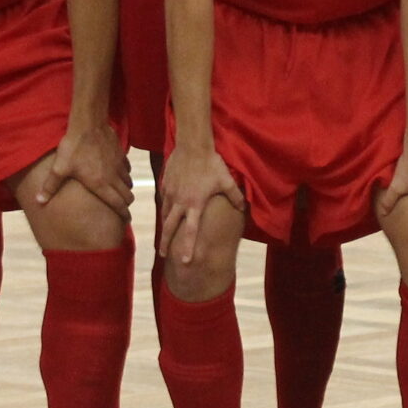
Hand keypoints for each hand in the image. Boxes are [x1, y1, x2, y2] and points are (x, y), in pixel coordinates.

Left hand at [35, 118, 134, 219]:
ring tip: (118, 192)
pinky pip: (127, 169)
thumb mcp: (60, 168)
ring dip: (125, 189)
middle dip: (126, 204)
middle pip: (127, 196)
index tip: (126, 220)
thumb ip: (50, 186)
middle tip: (121, 209)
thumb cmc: (73, 148)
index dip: (124, 214)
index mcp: (101, 184)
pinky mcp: (121, 154)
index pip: (118, 204)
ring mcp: (119, 165)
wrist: (88, 124)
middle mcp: (113, 177)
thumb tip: (38, 201)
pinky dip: (124, 175)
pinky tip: (117, 173)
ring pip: (128, 183)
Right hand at [155, 141, 243, 265]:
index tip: (185, 261)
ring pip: (164, 214)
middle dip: (166, 243)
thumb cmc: (211, 164)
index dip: (187, 247)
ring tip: (163, 237)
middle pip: (170, 228)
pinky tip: (166, 211)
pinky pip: (163, 200)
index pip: (190, 232)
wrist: (192, 145)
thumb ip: (235, 197)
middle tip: (164, 256)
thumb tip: (243, 208)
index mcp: (195, 205)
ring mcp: (170, 193)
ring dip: (164, 227)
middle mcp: (180, 202)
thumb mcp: (226, 181)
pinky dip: (164, 208)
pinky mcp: (165, 184)